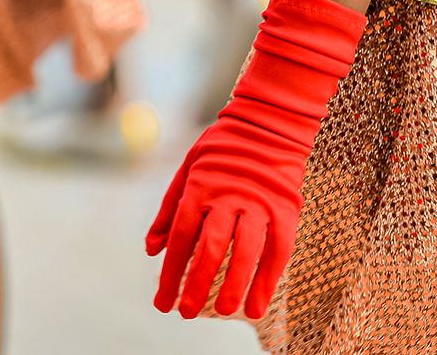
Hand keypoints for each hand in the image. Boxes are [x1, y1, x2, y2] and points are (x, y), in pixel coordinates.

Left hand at [145, 0, 364, 319]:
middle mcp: (228, 197)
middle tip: (185, 313)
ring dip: (234, 285)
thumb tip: (151, 251)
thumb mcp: (186, 170)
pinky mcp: (285, 209)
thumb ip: (168, 211)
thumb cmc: (221, 149)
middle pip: (210, 248)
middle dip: (196, 285)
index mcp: (199, 188)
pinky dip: (268, 279)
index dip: (170, 274)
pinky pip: (278, 249)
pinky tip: (257, 303)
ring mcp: (259, 203)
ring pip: (245, 251)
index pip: (180, 238)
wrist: (268, 123)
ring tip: (223, 312)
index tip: (162, 303)